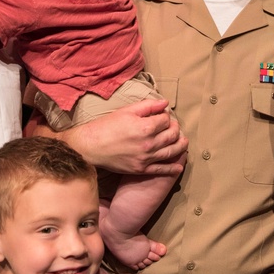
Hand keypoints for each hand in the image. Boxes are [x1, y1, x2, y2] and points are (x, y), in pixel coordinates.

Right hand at [50, 98, 187, 175]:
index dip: (166, 116)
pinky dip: (172, 168)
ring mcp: (145, 158)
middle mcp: (148, 144)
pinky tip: (179, 166)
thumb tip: (165, 103)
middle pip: (172, 135)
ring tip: (183, 141)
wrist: (90, 147)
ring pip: (171, 152)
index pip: (166, 120)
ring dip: (180, 146)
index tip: (163, 115)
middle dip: (175, 128)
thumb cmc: (106, 126)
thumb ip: (148, 106)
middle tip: (173, 126)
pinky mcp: (141, 169)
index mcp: (145, 127)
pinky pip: (161, 170)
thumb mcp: (126, 111)